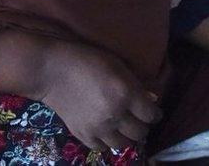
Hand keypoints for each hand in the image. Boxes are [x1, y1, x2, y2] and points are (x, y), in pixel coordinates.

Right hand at [40, 42, 161, 151]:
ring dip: (127, 136)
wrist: (52, 71)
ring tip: (124, 127)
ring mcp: (98, 128)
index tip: (153, 111)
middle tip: (139, 119)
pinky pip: (103, 148)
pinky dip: (108, 142)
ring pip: (123, 144)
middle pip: (140, 133)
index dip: (155, 114)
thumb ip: (136, 84)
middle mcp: (115, 114)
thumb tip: (152, 100)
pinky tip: (107, 132)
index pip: (151, 115)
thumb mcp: (118, 66)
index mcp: (125, 94)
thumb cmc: (88, 61)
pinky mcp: (83, 135)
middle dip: (144, 126)